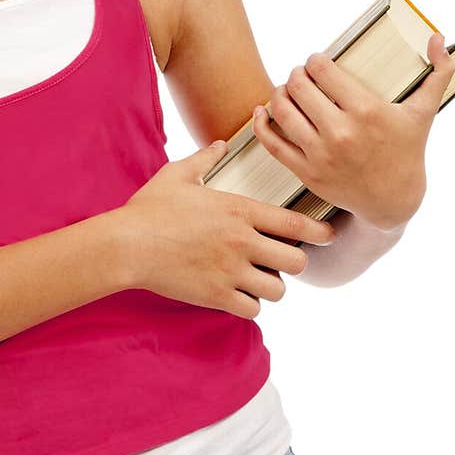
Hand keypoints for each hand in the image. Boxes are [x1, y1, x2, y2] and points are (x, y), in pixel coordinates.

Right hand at [120, 141, 337, 318]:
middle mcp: (241, 242)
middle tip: (280, 261)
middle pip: (295, 261)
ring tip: (258, 280)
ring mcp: (230, 271)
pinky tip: (238, 296)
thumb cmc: (149, 208)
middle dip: (292, 263)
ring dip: (271, 286)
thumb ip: (205, 159)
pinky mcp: (215, 296)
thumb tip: (220, 145)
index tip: (328, 235)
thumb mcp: (178, 175)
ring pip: (278, 290)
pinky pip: (252, 310)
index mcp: (238, 211)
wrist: (125, 245)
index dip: (319, 231)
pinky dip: (249, 305)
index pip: (295, 223)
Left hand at [251, 32, 454, 230]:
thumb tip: (438, 37)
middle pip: (298, 86)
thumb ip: (438, 72)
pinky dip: (262, 123)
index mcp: (367, 112)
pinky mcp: (306, 172)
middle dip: (297, 74)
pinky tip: (264, 110)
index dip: (314, 60)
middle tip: (302, 75)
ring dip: (279, 93)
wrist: (394, 200)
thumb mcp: (424, 112)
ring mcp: (321, 154)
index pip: (322, 70)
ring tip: (289, 91)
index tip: (317, 62)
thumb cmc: (408, 151)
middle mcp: (341, 132)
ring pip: (281, 110)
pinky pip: (272, 142)